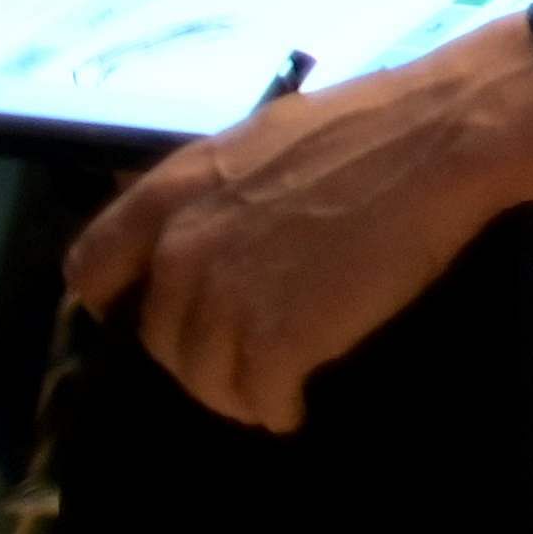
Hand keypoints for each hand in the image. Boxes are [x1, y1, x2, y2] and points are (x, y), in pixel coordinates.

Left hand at [66, 17, 532, 430]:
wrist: (440, 140)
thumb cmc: (370, 125)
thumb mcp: (262, 140)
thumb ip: (216, 191)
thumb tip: (203, 224)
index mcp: (172, 191)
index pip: (92, 270)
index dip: (118, 300)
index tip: (158, 310)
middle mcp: (180, 250)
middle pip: (158, 338)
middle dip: (198, 351)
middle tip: (246, 350)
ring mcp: (225, 299)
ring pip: (203, 379)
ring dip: (236, 390)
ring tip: (273, 389)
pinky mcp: (275, 341)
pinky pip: (257, 399)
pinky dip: (277, 408)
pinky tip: (297, 404)